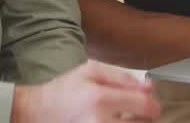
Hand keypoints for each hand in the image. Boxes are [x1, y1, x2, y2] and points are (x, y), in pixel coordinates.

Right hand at [11, 60, 160, 122]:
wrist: (35, 112)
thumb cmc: (63, 90)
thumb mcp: (90, 71)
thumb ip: (122, 77)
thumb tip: (148, 87)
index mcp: (99, 98)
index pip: (145, 107)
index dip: (154, 106)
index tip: (153, 106)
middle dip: (145, 120)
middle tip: (138, 114)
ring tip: (125, 120)